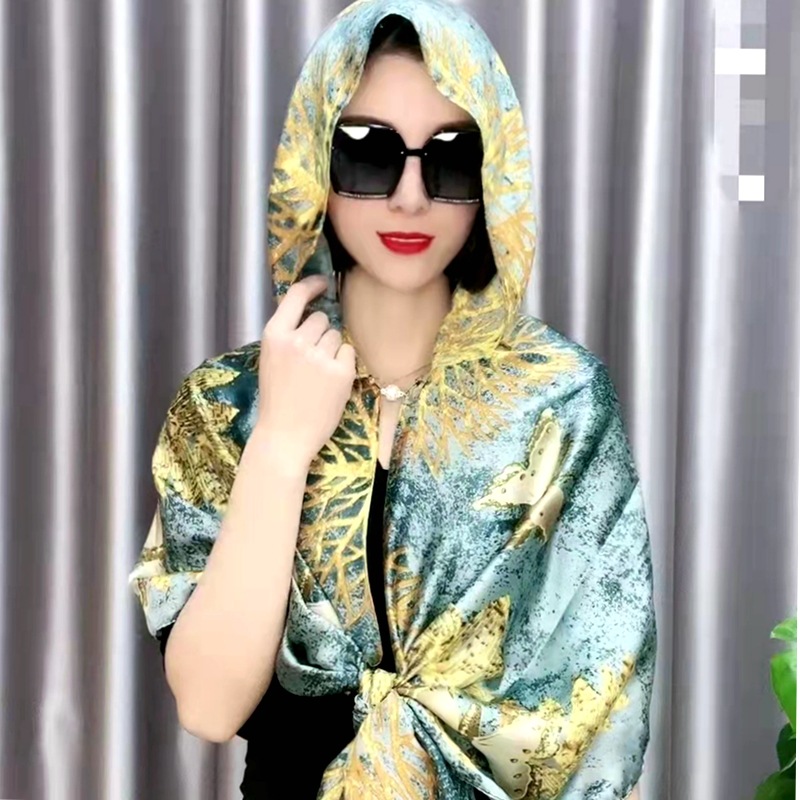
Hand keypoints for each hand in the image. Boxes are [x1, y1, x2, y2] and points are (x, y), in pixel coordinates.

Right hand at [254, 275, 355, 467]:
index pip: (297, 295)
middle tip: (311, 360)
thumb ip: (288, 335)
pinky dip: (344, 364)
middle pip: (322, 318)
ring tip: (318, 375)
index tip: (323, 284)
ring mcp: (320, 356)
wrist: (284, 436)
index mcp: (275, 335)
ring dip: (332, 350)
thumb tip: (313, 311)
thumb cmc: (277, 399)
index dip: (312, 285)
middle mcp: (297, 340)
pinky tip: (330, 382)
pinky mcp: (341, 371)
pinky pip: (349, 353)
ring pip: (337, 336)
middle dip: (321, 333)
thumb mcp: (271, 359)